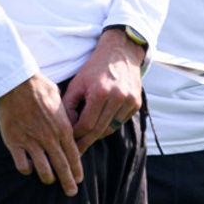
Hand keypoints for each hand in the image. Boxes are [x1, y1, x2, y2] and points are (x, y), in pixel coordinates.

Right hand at [0, 74, 83, 195]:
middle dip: (68, 182)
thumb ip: (66, 117)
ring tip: (49, 180)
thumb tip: (70, 126)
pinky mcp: (15, 143)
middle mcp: (49, 138)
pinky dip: (27, 169)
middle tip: (71, 192)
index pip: (74, 155)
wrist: (17, 83)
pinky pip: (22, 165)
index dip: (77, 170)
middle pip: (62, 166)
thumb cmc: (40, 88)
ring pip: (43, 170)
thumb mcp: (60, 100)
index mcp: (63, 128)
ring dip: (48, 177)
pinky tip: (28, 168)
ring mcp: (32, 142)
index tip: (78, 179)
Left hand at [62, 29, 145, 152]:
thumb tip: (66, 128)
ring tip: (86, 137)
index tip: (68, 144)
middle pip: (99, 130)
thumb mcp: (77, 83)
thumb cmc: (95, 68)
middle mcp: (117, 98)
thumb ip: (68, 106)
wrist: (121, 52)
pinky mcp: (137, 103)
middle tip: (76, 151)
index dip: (76, 137)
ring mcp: (130, 101)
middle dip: (86, 142)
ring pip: (111, 128)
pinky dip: (110, 125)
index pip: (86, 125)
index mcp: (100, 92)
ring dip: (98, 134)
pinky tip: (101, 122)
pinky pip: (120, 122)